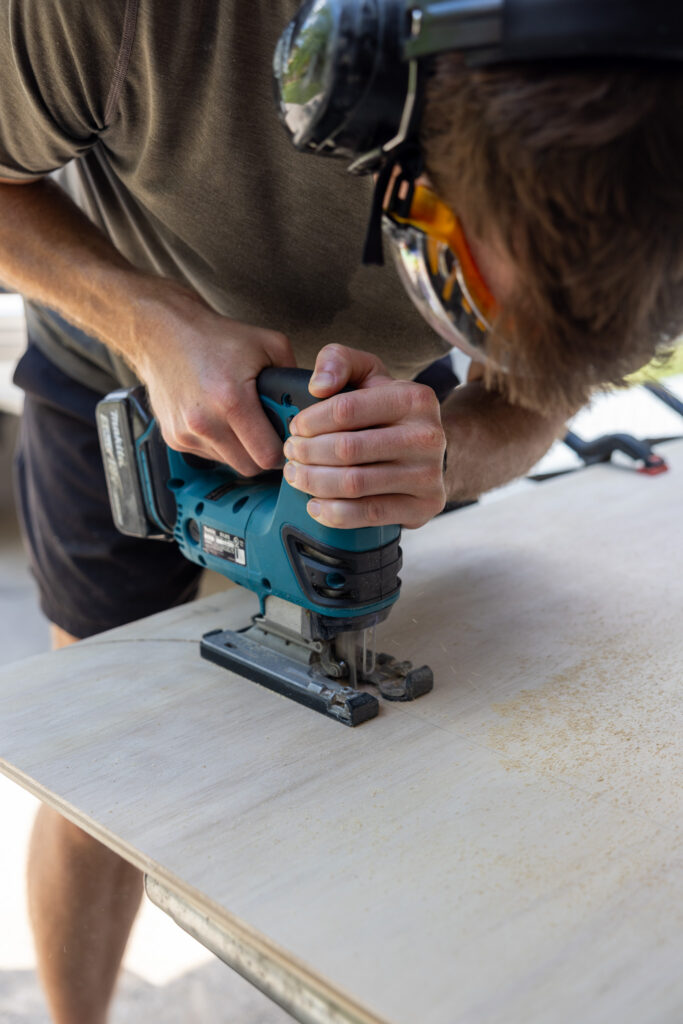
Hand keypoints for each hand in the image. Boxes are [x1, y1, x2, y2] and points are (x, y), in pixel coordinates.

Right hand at [133, 282, 294, 475]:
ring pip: (228, 464)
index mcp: (231, 401)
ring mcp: (185, 433)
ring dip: (240, 451)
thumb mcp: (269, 344)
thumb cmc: (215, 337)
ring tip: (242, 423)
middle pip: (249, 467)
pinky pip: (208, 456)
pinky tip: (220, 420)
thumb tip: (312, 403)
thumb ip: (294, 376)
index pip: (267, 456)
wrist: (163, 332)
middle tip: (268, 435)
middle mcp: (204, 422)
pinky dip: (219, 445)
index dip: (283, 452)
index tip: (286, 441)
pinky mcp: (173, 439)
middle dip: (263, 455)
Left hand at [283, 344, 446, 528]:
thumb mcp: (367, 374)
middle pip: (347, 449)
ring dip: (314, 482)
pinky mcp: (425, 506)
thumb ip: (338, 360)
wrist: (425, 451)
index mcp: (415, 398)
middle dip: (307, 453)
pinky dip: (333, 512)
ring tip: (296, 476)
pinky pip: (368, 514)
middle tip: (291, 454)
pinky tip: (316, 504)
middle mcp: (428, 436)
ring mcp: (428, 475)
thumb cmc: (387, 412)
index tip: (295, 428)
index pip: (346, 409)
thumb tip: (318, 386)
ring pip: (354, 483)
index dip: (311, 421)